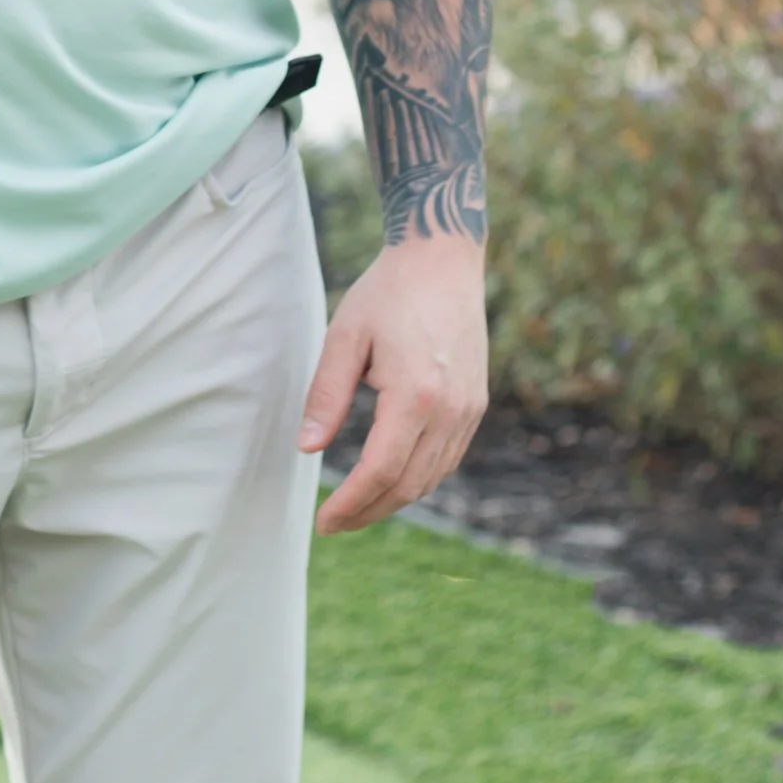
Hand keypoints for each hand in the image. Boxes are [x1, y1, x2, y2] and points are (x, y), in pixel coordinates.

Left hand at [298, 232, 487, 533]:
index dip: (350, 504)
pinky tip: (392, 477)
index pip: (380, 471)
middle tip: (334, 524)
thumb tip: (306, 448)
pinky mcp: (475, 403)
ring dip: (393, 499)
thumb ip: (326, 396)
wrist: (443, 258)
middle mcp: (450, 410)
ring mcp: (468, 409)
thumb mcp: (345, 336)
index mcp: (415, 395)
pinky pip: (448, 458)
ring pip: (432, 477)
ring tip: (357, 506)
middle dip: (369, 511)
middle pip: (408, 485)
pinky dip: (419, 477)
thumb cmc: (387, 292)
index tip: (323, 522)